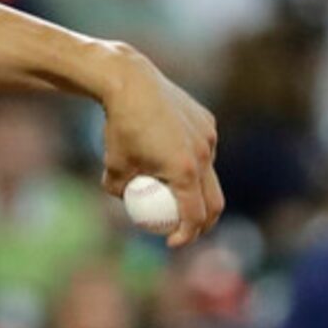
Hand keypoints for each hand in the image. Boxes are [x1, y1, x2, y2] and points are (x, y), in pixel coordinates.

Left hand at [97, 45, 222, 246]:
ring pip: (210, 174)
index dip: (186, 234)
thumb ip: (121, 192)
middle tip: (186, 230)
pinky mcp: (208, 123)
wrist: (131, 85)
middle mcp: (204, 155)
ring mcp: (209, 138)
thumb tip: (129, 204)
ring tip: (174, 191)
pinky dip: (194, 162)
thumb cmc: (118, 128)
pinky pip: (205, 150)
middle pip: (214, 201)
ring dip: (198, 190)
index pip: (194, 214)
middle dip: (203, 223)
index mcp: (184, 171)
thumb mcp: (113, 168)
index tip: (172, 242)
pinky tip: (172, 156)